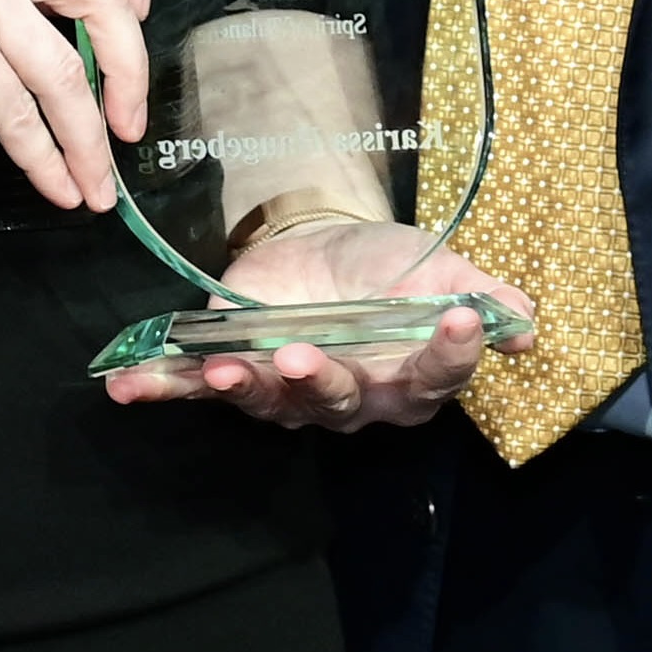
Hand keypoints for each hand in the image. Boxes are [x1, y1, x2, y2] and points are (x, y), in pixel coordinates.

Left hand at [98, 217, 533, 432]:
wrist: (319, 249)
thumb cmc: (382, 265)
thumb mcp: (431, 264)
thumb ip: (475, 291)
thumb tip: (525, 323)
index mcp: (407, 374)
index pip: (436, 375)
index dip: (450, 355)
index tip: (462, 320)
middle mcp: (350, 397)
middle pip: (342, 401)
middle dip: (321, 381)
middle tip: (305, 356)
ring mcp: (289, 390)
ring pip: (273, 402)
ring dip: (246, 387)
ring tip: (230, 365)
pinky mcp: (236, 370)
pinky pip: (198, 389)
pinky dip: (162, 388)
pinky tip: (125, 387)